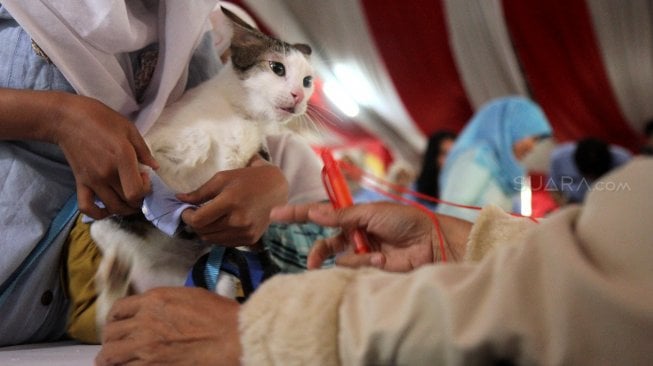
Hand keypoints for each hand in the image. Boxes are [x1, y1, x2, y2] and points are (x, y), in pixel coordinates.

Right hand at [53, 94, 157, 218]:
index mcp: (122, 158)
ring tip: (129, 198)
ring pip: (112, 208)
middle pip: (127, 202)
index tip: (145, 176)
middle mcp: (107, 174)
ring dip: (125, 208)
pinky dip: (99, 214)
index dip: (146, 189)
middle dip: (139, 199)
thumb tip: (155, 167)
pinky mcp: (80, 183)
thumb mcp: (129, 128)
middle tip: (140, 188)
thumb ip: (144, 150)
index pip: (136, 192)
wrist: (68, 119)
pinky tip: (107, 208)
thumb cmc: (101, 119)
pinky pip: (87, 208)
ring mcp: (92, 180)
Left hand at [95, 287, 240, 365]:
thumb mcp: (191, 296)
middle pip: (110, 333)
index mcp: (154, 300)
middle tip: (113, 346)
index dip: (114, 319)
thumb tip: (156, 309)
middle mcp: (144, 322)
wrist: (233, 337)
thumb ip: (166, 302)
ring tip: (112, 362)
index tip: (117, 326)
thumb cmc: (221, 316)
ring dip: (110, 359)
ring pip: (109, 355)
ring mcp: (145, 347)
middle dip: (110, 340)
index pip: (118, 309)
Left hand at [179, 155, 288, 244]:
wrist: (276, 188)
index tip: (186, 210)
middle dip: (195, 223)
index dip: (187, 216)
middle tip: (196, 213)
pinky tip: (222, 224)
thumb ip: (200, 192)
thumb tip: (179, 199)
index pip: (198, 220)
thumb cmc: (248, 179)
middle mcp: (238, 221)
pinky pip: (224, 243)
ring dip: (206, 230)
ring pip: (212, 240)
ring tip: (210, 218)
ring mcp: (245, 232)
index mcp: (230, 202)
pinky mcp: (250, 239)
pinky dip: (218, 235)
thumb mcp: (222, 178)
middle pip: (203, 231)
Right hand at [270, 202, 470, 271]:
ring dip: (353, 258)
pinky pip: (355, 269)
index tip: (275, 214)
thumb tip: (313, 213)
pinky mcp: (371, 270)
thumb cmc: (405, 219)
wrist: (431, 241)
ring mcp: (362, 253)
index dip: (298, 214)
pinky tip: (382, 260)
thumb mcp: (370, 212)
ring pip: (340, 260)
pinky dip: (365, 264)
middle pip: (325, 245)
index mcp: (354, 217)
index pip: (321, 215)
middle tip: (314, 262)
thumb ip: (341, 216)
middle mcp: (355, 235)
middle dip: (318, 254)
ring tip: (373, 255)